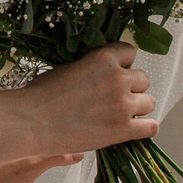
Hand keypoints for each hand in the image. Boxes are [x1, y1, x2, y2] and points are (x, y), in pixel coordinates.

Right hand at [17, 44, 155, 154]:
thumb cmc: (40, 95)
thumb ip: (91, 68)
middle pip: (144, 79)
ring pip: (150, 102)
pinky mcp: (123, 129)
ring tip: (120, 115)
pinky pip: (151, 127)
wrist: (31, 122)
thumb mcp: (67, 68)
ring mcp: (123, 105)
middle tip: (115, 99)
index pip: (130, 52)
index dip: (122, 65)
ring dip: (138, 108)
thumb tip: (100, 73)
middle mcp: (118, 78)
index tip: (114, 75)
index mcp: (103, 58)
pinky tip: (133, 129)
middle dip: (132, 88)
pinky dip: (144, 128)